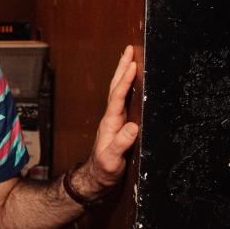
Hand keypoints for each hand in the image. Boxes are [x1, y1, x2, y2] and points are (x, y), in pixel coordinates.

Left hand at [80, 45, 139, 194]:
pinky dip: (127, 87)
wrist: (96, 178)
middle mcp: (111, 118)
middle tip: (129, 49)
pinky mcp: (118, 125)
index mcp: (110, 123)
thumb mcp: (112, 159)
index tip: (132, 64)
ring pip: (118, 91)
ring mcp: (114, 120)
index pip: (118, 96)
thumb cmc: (104, 170)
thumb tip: (133, 126)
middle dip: (122, 68)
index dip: (125, 80)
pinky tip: (132, 83)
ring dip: (123, 74)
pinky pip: (123, 100)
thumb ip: (121, 143)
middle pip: (116, 87)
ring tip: (130, 58)